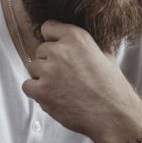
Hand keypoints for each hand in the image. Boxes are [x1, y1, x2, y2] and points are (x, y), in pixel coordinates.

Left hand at [21, 21, 141, 142]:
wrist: (113, 115)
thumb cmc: (112, 87)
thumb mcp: (105, 55)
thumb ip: (85, 47)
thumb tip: (75, 44)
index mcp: (76, 37)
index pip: (48, 27)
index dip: (52, 40)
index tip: (58, 51)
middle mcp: (60, 50)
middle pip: (40, 50)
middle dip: (49, 62)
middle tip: (65, 76)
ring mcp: (48, 71)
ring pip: (33, 68)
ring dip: (43, 77)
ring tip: (61, 88)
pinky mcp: (41, 91)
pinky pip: (28, 86)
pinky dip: (37, 92)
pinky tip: (54, 97)